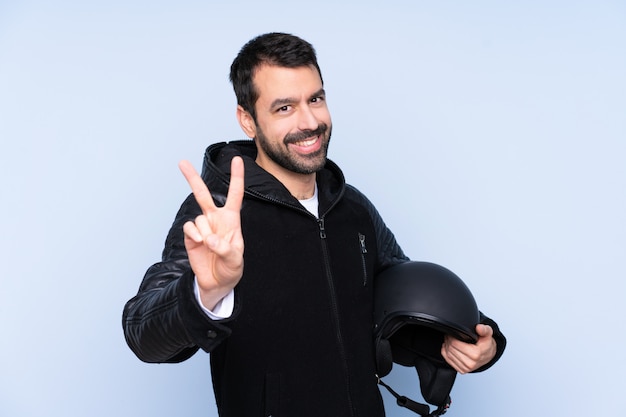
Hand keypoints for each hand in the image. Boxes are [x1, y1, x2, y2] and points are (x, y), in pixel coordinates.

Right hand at [178, 157, 244, 309]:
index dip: (236, 177)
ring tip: (211, 246)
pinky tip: (199, 243)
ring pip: (199, 218)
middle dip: (192, 178)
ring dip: (205, 233)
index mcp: (231, 219)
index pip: (234, 194)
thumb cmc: (231, 268)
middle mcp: (215, 219)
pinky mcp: (190, 236)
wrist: (216, 282)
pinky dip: (194, 235)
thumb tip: (210, 239)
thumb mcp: (235, 260)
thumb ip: (225, 249)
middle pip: (203, 194)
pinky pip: (189, 228)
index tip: (237, 159)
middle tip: (181, 162)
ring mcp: (202, 227)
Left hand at [441, 324, 496, 373]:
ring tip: (449, 340)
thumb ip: (484, 329)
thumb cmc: (486, 344)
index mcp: (475, 354)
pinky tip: (448, 347)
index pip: (455, 344)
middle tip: (449, 335)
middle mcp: (470, 363)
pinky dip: (446, 353)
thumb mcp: (488, 334)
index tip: (452, 333)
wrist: (488, 355)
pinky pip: (448, 360)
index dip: (452, 337)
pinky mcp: (462, 371)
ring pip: (448, 355)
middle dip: (449, 341)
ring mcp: (466, 368)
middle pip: (451, 349)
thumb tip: (479, 328)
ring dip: (446, 346)